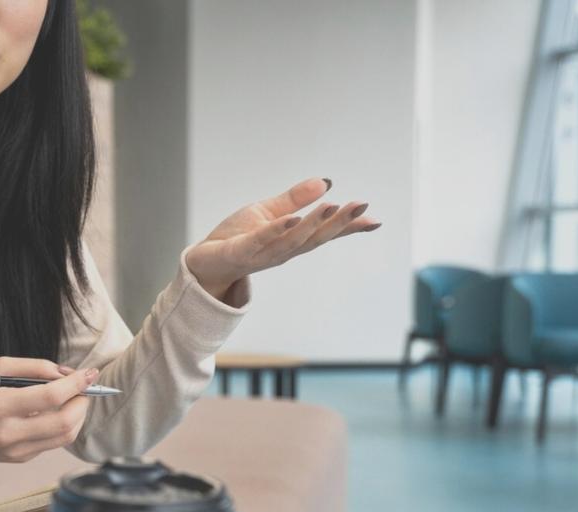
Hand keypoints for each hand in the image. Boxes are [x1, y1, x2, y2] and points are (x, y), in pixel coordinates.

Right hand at [0, 356, 96, 463]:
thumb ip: (33, 367)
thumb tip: (67, 374)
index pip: (50, 396)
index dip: (76, 384)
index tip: (89, 373)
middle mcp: (7, 433)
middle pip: (64, 422)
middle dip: (82, 403)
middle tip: (84, 389)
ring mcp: (14, 450)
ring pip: (64, 437)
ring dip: (77, 416)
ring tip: (74, 400)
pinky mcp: (19, 458)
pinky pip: (51, 443)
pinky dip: (61, 426)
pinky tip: (54, 413)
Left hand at [183, 177, 381, 300]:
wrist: (203, 262)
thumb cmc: (234, 238)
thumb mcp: (268, 213)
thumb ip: (295, 200)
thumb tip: (325, 182)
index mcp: (291, 241)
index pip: (325, 233)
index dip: (349, 227)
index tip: (374, 218)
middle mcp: (282, 251)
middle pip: (316, 238)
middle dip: (340, 222)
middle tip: (362, 206)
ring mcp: (263, 254)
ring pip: (293, 240)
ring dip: (314, 224)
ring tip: (333, 206)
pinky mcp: (241, 252)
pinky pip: (262, 241)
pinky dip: (278, 231)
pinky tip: (292, 219)